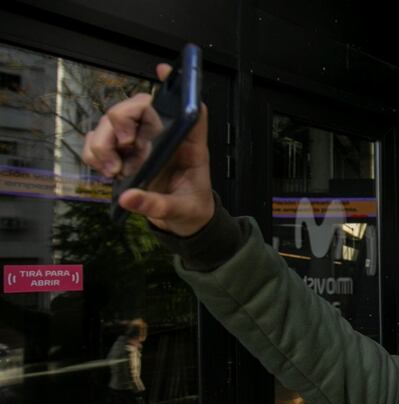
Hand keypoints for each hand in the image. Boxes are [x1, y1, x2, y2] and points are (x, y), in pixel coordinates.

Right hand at [83, 64, 213, 235]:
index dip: (176, 86)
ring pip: (112, 121)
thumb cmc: (190, 208)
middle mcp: (161, 137)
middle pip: (136, 106)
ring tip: (113, 170)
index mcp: (187, 145)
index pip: (185, 109)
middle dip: (121, 119)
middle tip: (124, 144)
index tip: (163, 70)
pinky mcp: (123, 155)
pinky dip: (94, 152)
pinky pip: (98, 141)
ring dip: (103, 141)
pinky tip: (105, 170)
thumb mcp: (182, 211)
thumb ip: (156, 205)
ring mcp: (140, 144)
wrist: (182, 224)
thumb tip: (127, 198)